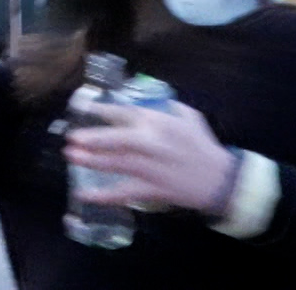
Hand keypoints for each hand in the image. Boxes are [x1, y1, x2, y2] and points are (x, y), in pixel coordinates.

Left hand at [66, 102, 237, 215]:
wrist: (223, 180)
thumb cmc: (203, 146)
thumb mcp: (189, 117)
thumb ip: (167, 106)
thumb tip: (147, 99)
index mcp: (161, 123)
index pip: (126, 113)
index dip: (103, 111)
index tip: (86, 109)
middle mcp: (155, 144)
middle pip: (120, 139)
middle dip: (95, 138)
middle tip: (72, 138)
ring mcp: (153, 168)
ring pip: (119, 164)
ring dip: (93, 161)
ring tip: (72, 156)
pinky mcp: (154, 189)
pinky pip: (126, 193)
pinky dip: (105, 195)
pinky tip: (85, 195)